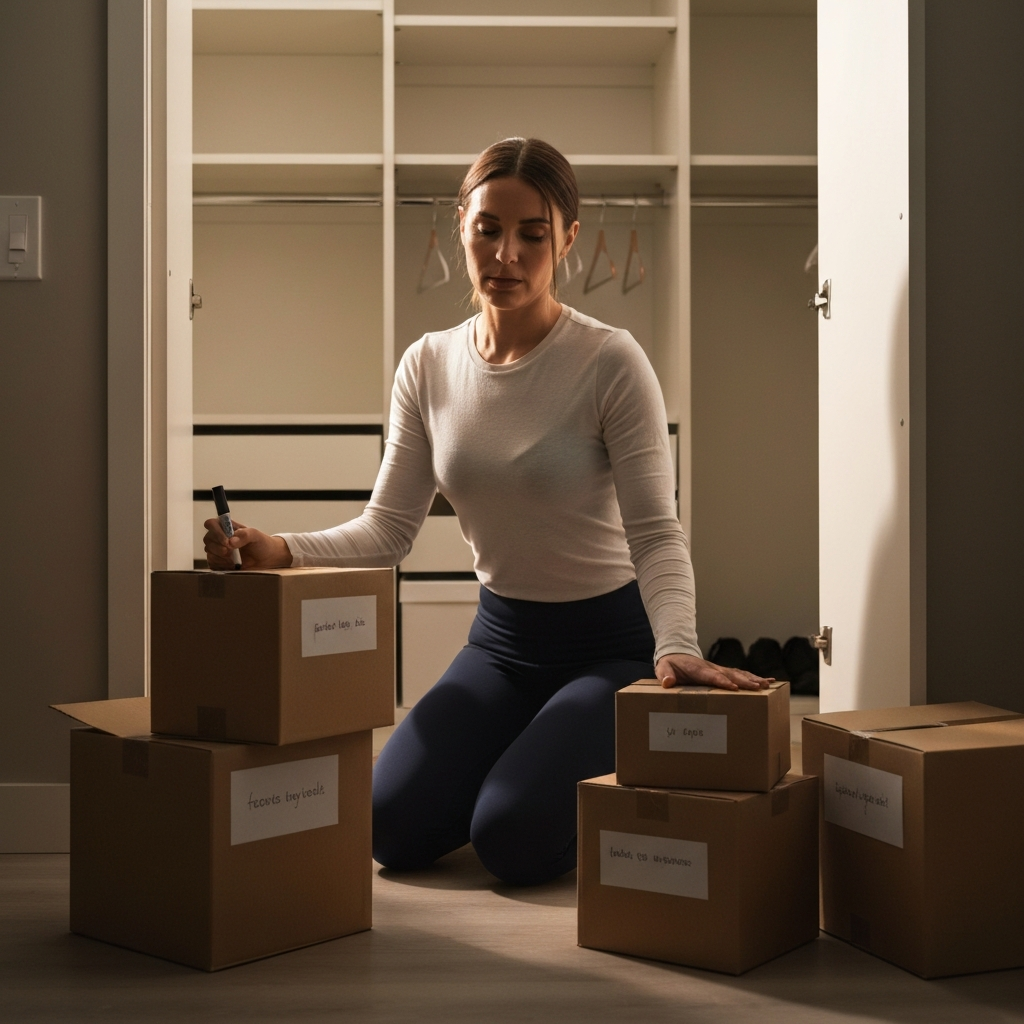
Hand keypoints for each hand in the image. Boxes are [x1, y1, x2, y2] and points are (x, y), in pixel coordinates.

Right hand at [203, 518, 292, 569]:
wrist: (267, 559)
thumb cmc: (261, 543)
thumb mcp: (256, 536)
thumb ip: (245, 535)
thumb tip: (231, 541)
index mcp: (227, 527)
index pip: (211, 524)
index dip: (216, 532)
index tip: (226, 541)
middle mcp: (220, 538)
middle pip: (208, 539)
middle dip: (218, 548)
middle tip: (230, 552)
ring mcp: (218, 550)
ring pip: (209, 552)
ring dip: (221, 558)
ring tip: (235, 561)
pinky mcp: (219, 562)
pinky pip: (212, 564)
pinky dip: (221, 566)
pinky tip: (232, 566)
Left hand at [655, 653, 771, 691]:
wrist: (675, 654)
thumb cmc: (669, 665)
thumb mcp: (662, 668)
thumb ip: (664, 674)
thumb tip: (667, 682)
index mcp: (697, 669)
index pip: (711, 676)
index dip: (723, 682)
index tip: (734, 688)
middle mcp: (711, 667)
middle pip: (730, 674)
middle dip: (744, 681)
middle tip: (758, 687)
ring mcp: (719, 669)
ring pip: (738, 674)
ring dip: (752, 679)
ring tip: (767, 684)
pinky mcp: (723, 672)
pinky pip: (740, 674)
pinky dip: (753, 677)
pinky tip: (767, 682)